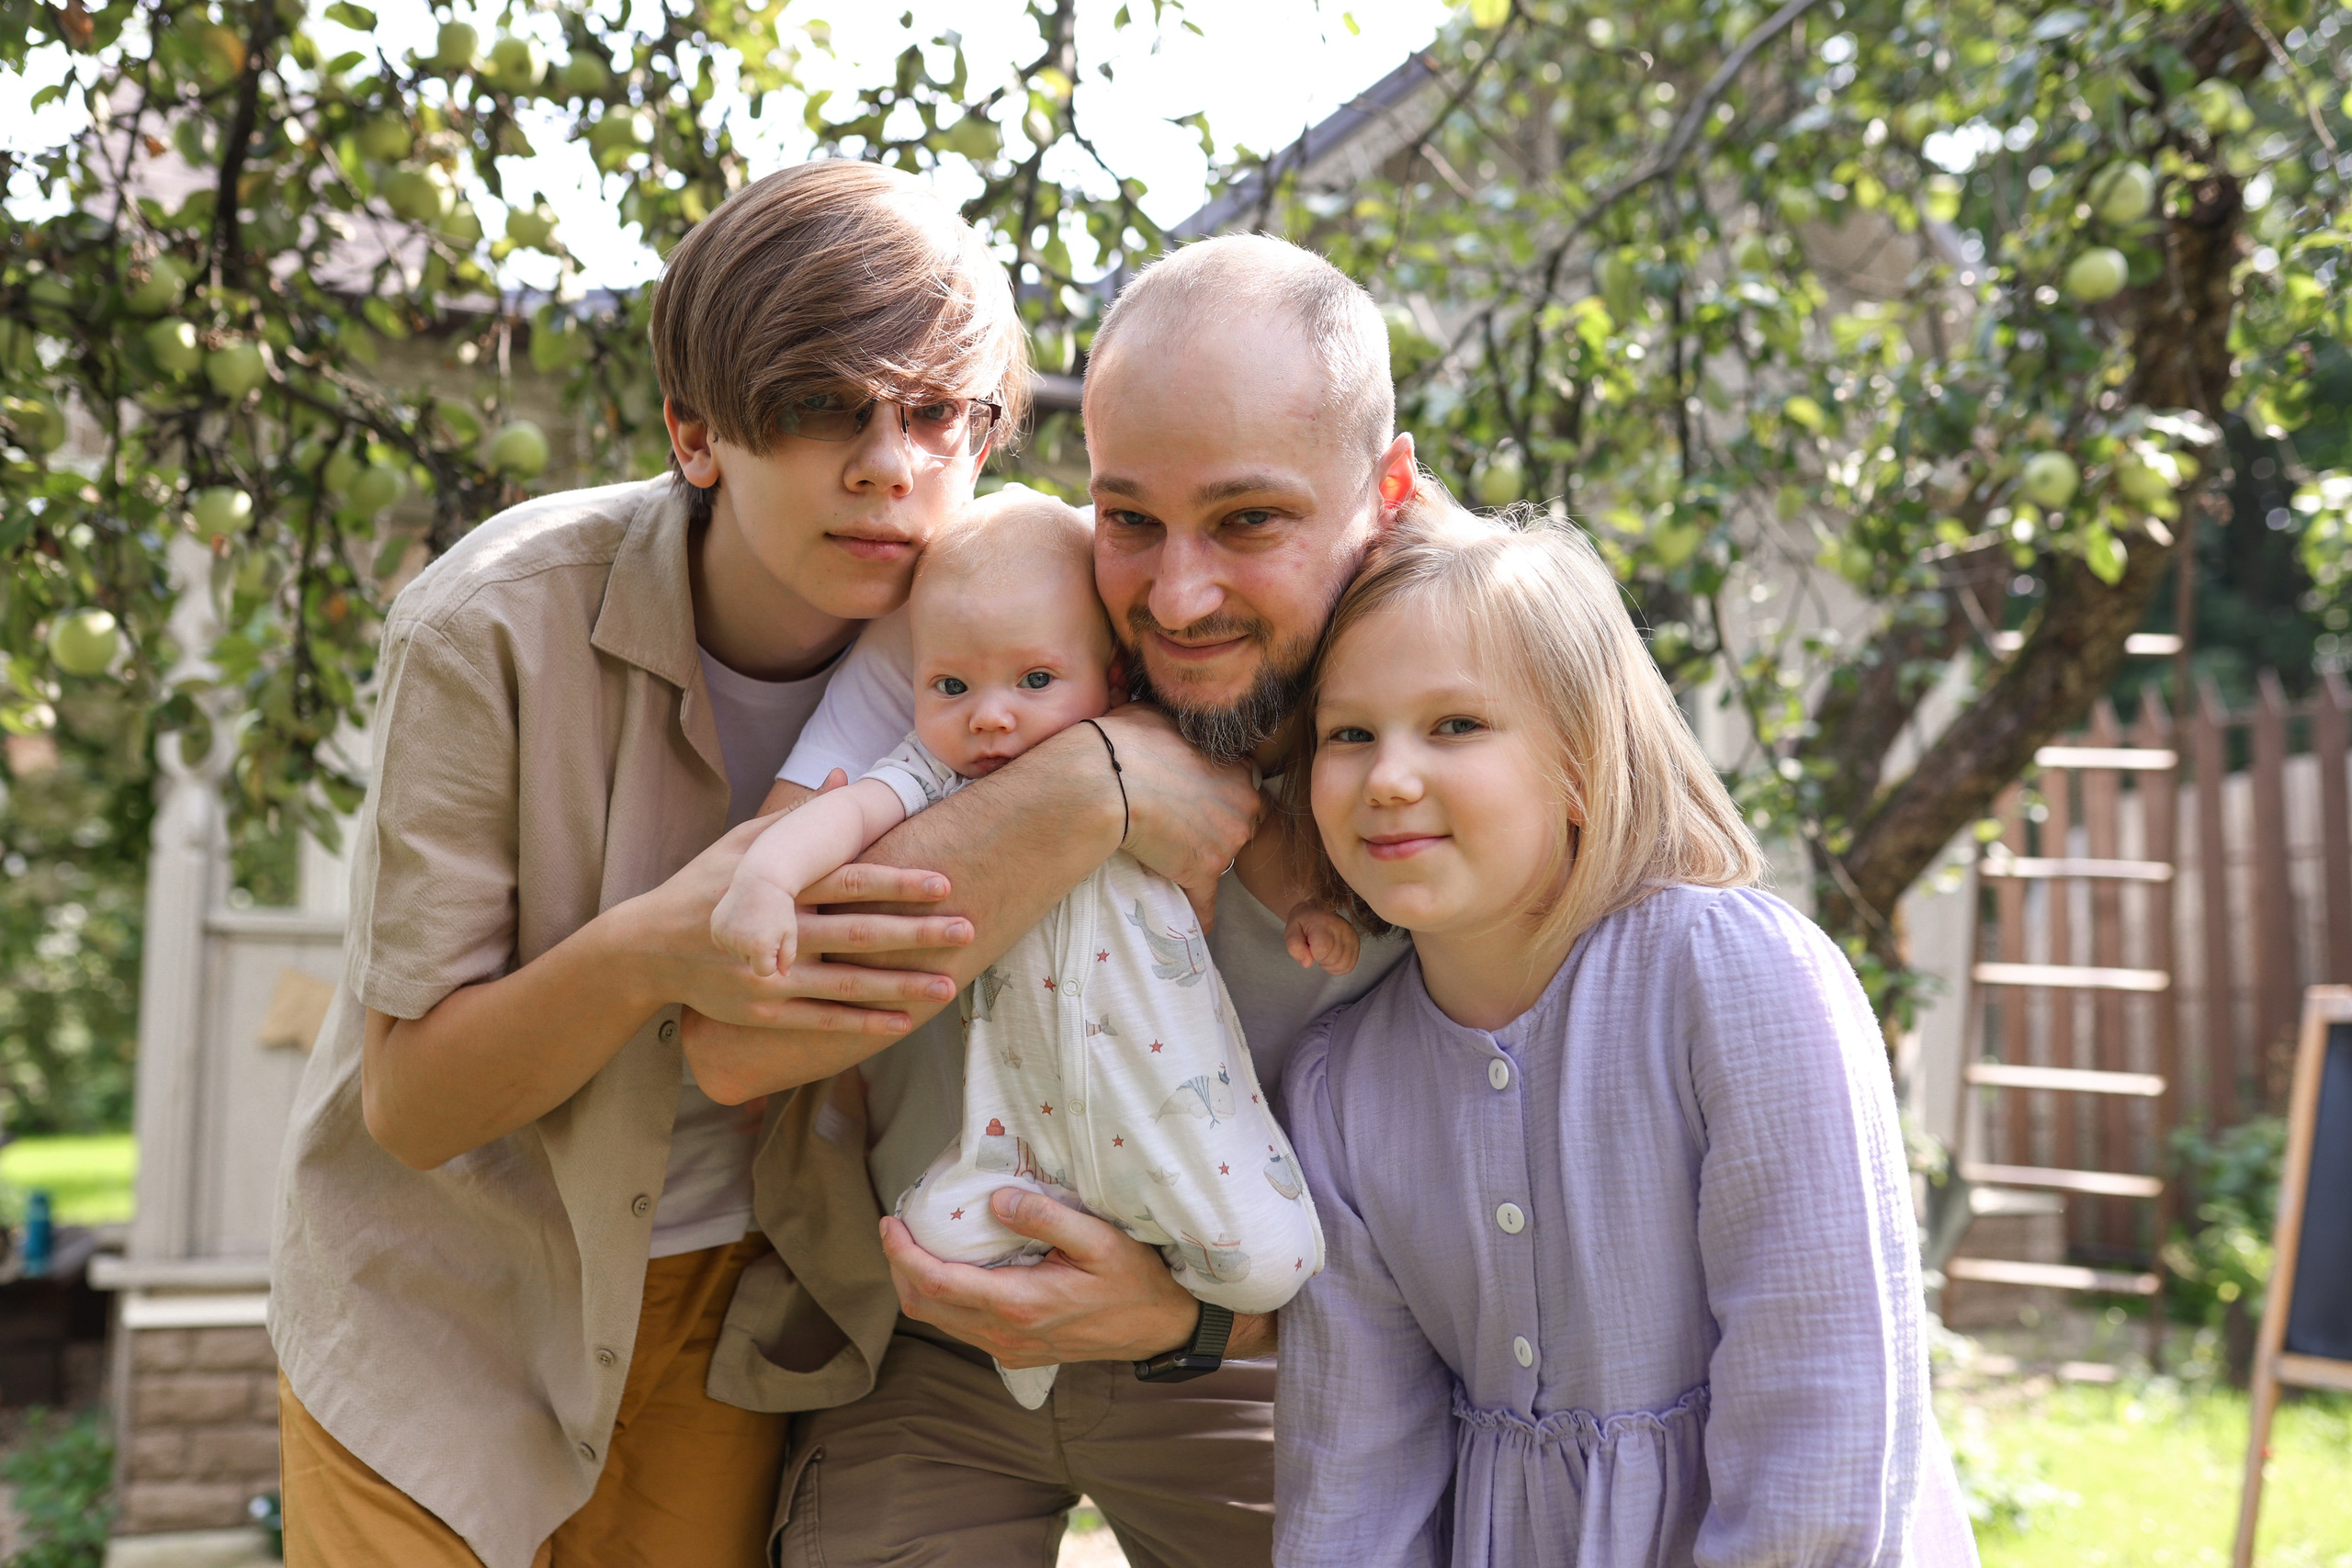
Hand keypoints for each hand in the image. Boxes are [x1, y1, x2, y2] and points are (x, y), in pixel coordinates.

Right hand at [616, 813, 972, 1035]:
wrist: (646, 949)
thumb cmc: (701, 886)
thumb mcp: (740, 842)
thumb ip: (796, 815)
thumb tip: (843, 776)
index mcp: (779, 887)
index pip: (848, 882)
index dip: (897, 882)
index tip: (943, 880)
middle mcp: (778, 933)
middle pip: (857, 934)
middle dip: (915, 934)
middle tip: (967, 929)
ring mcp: (770, 977)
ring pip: (847, 984)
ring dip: (901, 986)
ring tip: (949, 984)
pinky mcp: (763, 1012)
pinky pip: (822, 1020)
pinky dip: (863, 1023)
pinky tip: (902, 1022)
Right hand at [709, 866, 800, 976]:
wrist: (761, 879)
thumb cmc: (781, 907)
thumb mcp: (790, 932)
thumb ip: (787, 957)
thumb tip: (783, 976)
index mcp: (759, 947)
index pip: (764, 971)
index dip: (771, 958)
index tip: (775, 941)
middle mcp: (738, 942)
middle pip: (748, 962)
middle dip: (757, 951)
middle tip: (764, 927)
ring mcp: (724, 933)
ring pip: (735, 952)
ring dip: (743, 943)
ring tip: (753, 921)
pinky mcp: (715, 926)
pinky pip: (723, 942)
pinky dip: (731, 936)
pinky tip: (740, 920)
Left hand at [879, 1188, 1199, 1365]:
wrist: (1158, 1328)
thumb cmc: (1134, 1281)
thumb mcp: (1099, 1239)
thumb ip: (1046, 1217)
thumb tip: (996, 1201)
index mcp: (1019, 1304)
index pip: (937, 1282)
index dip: (902, 1254)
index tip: (890, 1222)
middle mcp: (1004, 1334)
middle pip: (925, 1306)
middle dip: (899, 1268)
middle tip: (898, 1229)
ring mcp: (1008, 1349)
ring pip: (939, 1321)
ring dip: (918, 1284)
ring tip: (919, 1244)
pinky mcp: (1015, 1352)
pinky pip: (961, 1327)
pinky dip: (943, 1298)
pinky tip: (953, 1269)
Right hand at [1098, 705, 1259, 930]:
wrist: (1105, 780)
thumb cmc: (1125, 741)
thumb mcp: (1160, 718)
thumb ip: (1179, 732)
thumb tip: (1167, 729)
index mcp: (1237, 766)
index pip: (1243, 789)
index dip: (1219, 798)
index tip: (1197, 804)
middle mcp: (1244, 803)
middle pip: (1241, 825)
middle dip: (1218, 830)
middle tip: (1183, 831)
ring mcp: (1227, 841)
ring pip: (1223, 860)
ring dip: (1202, 864)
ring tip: (1172, 864)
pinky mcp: (1204, 871)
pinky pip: (1207, 903)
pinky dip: (1198, 913)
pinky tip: (1193, 925)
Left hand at [1285, 903, 1360, 975]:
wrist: (1315, 911)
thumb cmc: (1302, 923)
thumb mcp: (1290, 932)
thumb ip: (1294, 947)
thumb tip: (1307, 963)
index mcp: (1324, 923)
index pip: (1322, 950)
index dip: (1312, 954)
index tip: (1308, 945)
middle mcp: (1342, 929)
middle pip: (1332, 959)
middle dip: (1320, 959)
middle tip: (1315, 947)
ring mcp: (1351, 936)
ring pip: (1342, 965)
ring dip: (1329, 965)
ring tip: (1322, 954)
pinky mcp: (1356, 943)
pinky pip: (1349, 966)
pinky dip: (1338, 968)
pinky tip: (1330, 959)